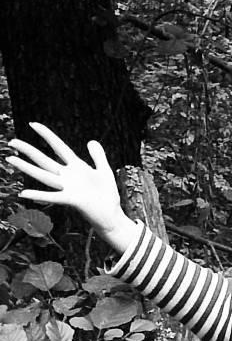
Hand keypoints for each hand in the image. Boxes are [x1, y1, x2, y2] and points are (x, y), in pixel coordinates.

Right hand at [7, 123, 129, 239]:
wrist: (112, 217)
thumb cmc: (107, 196)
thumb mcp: (104, 171)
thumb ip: (98, 156)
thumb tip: (91, 141)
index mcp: (76, 168)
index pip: (59, 147)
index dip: (47, 135)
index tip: (33, 123)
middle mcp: (68, 177)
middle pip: (44, 160)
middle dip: (28, 151)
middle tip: (12, 141)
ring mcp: (68, 188)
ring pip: (44, 176)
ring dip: (27, 168)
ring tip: (10, 159)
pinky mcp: (72, 200)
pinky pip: (53, 197)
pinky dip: (39, 195)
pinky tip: (24, 194)